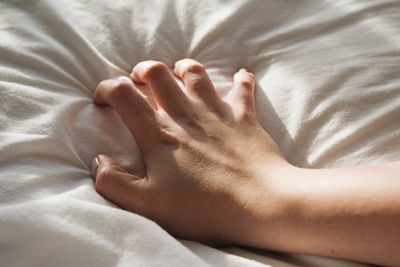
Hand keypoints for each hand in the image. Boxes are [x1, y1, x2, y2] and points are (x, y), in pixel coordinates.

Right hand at [92, 59, 290, 244]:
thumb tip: (99, 161)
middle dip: (143, 70)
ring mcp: (217, 113)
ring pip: (196, 74)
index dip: (107, 89)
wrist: (260, 203)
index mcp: (159, 133)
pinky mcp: (244, 118)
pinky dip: (241, 81)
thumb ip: (114, 183)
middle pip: (158, 74)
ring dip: (184, 68)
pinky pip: (243, 89)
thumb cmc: (203, 207)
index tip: (102, 98)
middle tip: (138, 79)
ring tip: (178, 72)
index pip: (124, 95)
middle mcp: (185, 115)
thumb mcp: (147, 204)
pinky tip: (240, 77)